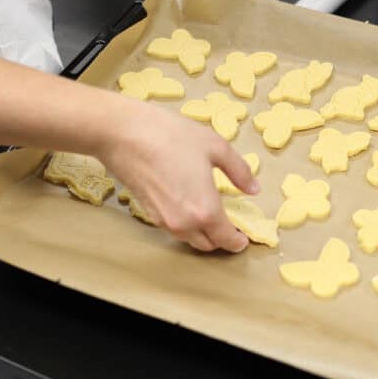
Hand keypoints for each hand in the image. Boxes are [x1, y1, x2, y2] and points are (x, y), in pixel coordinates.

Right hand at [98, 104, 259, 252]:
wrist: (123, 134)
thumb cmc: (172, 136)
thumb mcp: (216, 147)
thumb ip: (239, 172)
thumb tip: (254, 189)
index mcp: (206, 211)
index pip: (226, 239)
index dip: (238, 242)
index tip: (244, 238)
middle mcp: (185, 223)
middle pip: (208, 244)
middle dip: (222, 239)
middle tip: (231, 226)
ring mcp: (164, 221)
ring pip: (190, 239)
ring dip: (203, 234)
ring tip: (212, 215)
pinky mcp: (149, 213)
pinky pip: (174, 228)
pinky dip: (186, 225)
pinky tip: (190, 205)